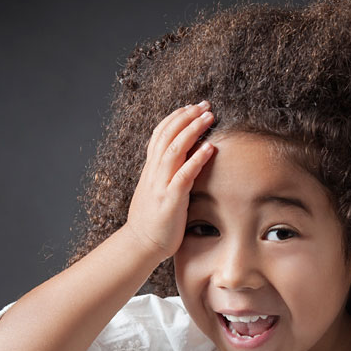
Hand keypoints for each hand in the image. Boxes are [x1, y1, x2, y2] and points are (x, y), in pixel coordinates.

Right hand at [124, 101, 214, 261]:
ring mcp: (161, 185)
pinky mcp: (170, 200)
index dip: (175, 118)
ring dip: (192, 131)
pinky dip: (196, 160)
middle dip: (186, 117)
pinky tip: (209, 148)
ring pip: (175, 150)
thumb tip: (183, 162)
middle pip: (167, 135)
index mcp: (151, 169)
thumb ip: (166, 175)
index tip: (191, 107)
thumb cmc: (153, 221)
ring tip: (208, 118)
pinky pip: (184, 175)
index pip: (160, 135)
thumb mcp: (157, 191)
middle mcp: (154, 173)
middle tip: (204, 105)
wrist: (140, 245)